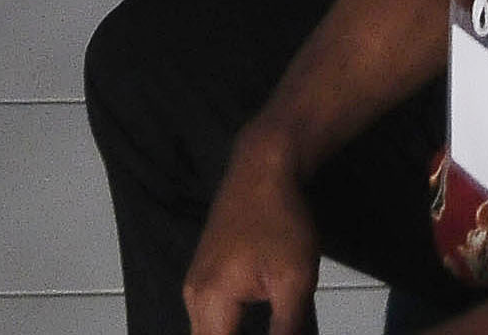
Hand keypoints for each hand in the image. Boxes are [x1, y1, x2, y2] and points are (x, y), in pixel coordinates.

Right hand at [182, 140, 321, 334]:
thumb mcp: (294, 281)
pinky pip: (207, 315)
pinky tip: (253, 326)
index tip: (272, 332)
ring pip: (205, 331)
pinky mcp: (202, 272)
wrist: (263, 169)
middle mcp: (193, 294)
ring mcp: (194, 282)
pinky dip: (227, 327)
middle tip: (272, 329)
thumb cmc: (280, 219)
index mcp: (211, 299)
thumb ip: (285, 329)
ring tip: (265, 326)